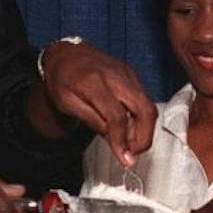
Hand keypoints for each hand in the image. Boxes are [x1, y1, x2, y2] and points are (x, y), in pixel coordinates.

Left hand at [38, 40, 156, 166]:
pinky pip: (144, 100)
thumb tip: (114, 141)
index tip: (125, 159)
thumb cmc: (63, 76)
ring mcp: (127, 75)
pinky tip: (128, 127)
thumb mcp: (66, 103)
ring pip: (149, 106)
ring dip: (144, 130)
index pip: (116, 116)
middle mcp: (116, 77)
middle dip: (144, 138)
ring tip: (127, 142)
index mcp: (94, 83)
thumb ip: (92, 121)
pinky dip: (141, 118)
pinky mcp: (132, 76)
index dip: (122, 141)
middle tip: (132, 153)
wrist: (66, 52)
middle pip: (144, 110)